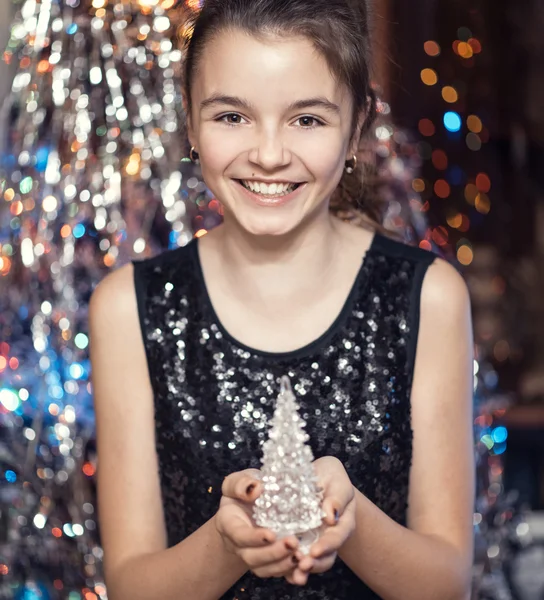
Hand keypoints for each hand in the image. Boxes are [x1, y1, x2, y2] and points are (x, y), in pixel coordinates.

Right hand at [215, 468, 300, 578]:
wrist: (247, 506)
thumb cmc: (243, 491)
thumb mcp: (238, 481)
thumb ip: (241, 483)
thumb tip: (256, 489)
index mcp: (230, 524)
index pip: (239, 535)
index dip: (253, 538)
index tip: (271, 534)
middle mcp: (239, 545)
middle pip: (252, 557)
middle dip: (272, 553)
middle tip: (292, 543)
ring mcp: (253, 555)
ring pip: (264, 569)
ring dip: (282, 564)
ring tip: (300, 555)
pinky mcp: (267, 561)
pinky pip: (276, 572)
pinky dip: (289, 572)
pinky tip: (304, 565)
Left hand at [286, 456, 355, 585]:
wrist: (317, 478)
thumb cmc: (330, 476)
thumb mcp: (336, 478)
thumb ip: (337, 496)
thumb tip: (330, 515)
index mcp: (342, 522)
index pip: (337, 537)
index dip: (327, 546)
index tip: (315, 551)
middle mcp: (329, 536)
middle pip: (325, 557)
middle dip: (313, 563)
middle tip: (301, 565)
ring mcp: (314, 541)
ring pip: (311, 562)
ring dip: (301, 570)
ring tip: (292, 574)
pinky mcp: (299, 541)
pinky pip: (295, 558)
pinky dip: (289, 567)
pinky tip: (281, 570)